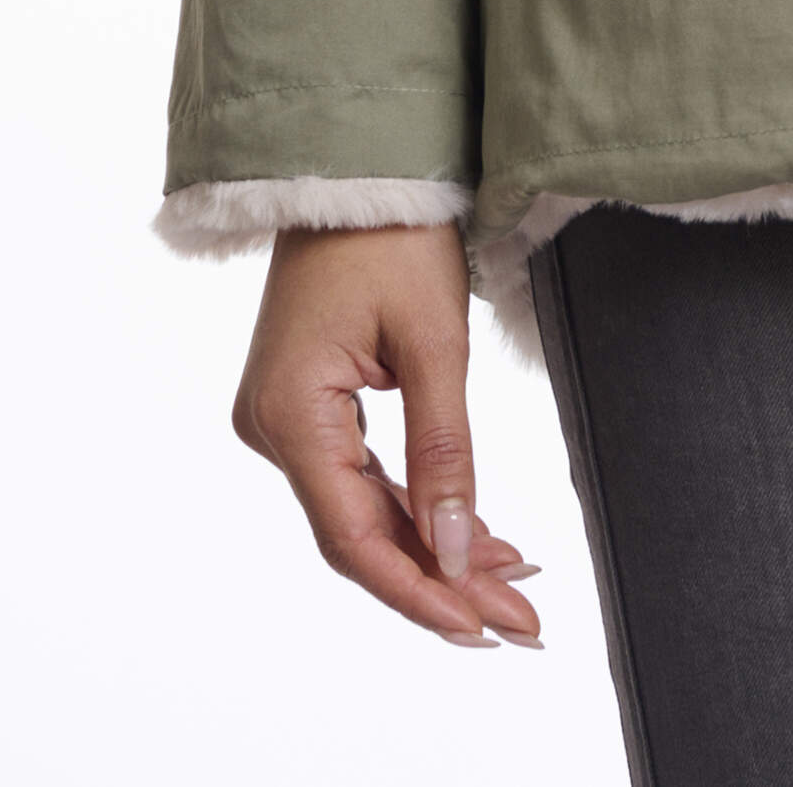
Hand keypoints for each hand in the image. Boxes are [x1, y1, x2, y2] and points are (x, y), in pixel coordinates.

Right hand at [231, 222, 541, 647]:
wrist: (356, 162)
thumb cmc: (392, 233)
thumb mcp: (433, 341)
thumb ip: (445, 453)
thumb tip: (459, 551)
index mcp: (290, 414)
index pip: (354, 536)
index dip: (419, 591)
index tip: (481, 630)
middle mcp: (272, 427)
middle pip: (360, 533)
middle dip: (442, 579)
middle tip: (521, 623)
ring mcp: (285, 417)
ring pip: (363, 510)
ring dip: (435, 548)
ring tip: (512, 588)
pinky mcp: (307, 404)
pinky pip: (360, 475)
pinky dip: (416, 506)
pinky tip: (472, 537)